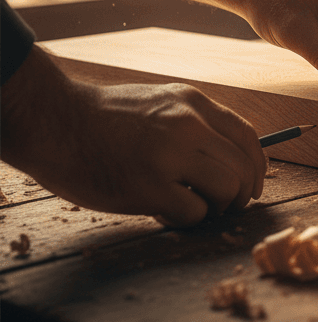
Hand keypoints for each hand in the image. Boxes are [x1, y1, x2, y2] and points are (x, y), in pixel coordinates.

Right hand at [1, 47, 264, 225]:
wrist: (55, 120)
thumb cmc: (105, 118)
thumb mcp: (160, 102)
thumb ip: (195, 123)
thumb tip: (228, 158)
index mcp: (193, 102)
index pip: (248, 137)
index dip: (257, 167)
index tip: (252, 186)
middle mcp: (189, 124)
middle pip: (243, 167)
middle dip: (241, 193)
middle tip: (227, 206)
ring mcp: (170, 155)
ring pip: (227, 188)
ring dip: (218, 207)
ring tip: (197, 208)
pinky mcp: (148, 186)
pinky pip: (194, 212)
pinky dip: (189, 219)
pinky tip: (168, 212)